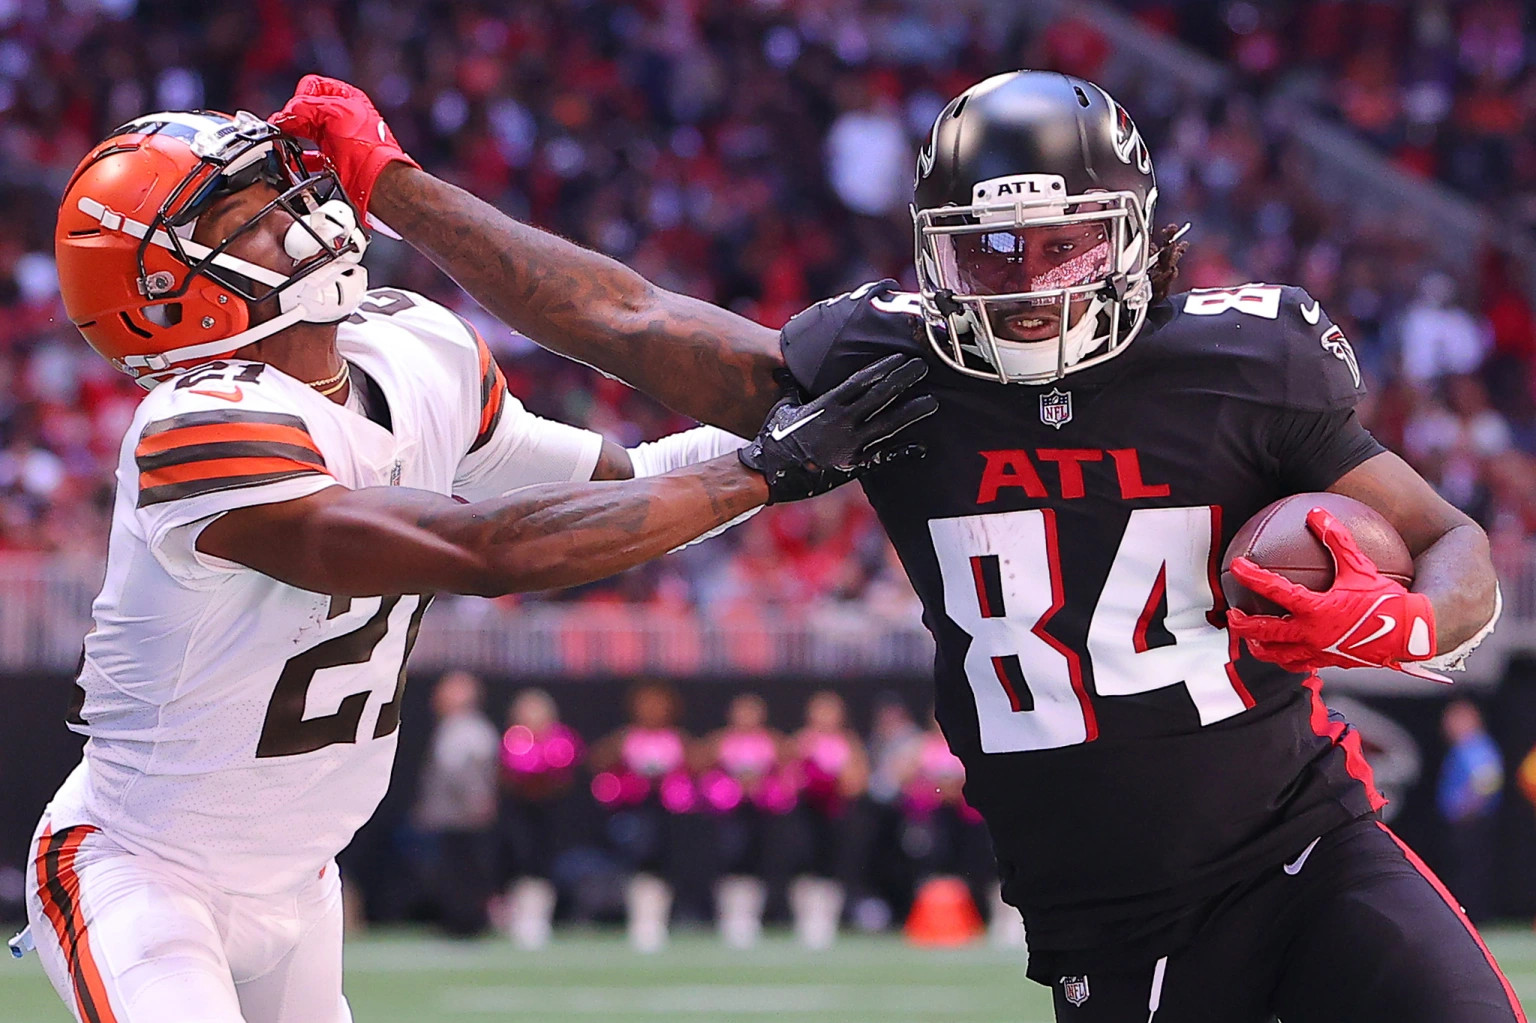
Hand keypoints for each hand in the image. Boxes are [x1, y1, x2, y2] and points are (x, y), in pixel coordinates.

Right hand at [269, 75, 418, 217]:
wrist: (378, 179)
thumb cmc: (368, 144)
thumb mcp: (336, 112)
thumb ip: (307, 106)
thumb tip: (287, 112)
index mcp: (346, 98)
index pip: (313, 86)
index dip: (301, 96)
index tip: (295, 109)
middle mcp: (340, 117)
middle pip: (305, 110)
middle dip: (292, 117)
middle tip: (282, 126)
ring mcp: (335, 138)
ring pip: (303, 132)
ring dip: (291, 136)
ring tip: (283, 141)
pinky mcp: (331, 158)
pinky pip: (308, 156)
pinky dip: (297, 158)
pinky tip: (291, 160)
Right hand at [739, 354, 936, 502]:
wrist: (768, 474)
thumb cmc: (772, 439)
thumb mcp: (782, 408)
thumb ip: (791, 388)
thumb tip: (787, 369)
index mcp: (826, 405)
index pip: (860, 381)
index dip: (882, 368)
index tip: (900, 357)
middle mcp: (841, 423)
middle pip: (879, 397)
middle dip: (903, 380)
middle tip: (923, 367)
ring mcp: (849, 446)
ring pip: (887, 426)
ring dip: (911, 413)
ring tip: (933, 402)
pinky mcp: (852, 467)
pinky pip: (882, 458)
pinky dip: (902, 453)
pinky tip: (922, 447)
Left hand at [1226, 507, 1438, 676]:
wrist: (1412, 634)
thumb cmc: (1388, 599)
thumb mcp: (1361, 566)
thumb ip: (1338, 540)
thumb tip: (1317, 512)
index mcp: (1316, 609)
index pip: (1275, 591)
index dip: (1253, 577)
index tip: (1237, 565)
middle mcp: (1312, 634)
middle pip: (1265, 632)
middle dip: (1242, 625)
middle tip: (1230, 615)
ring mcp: (1318, 652)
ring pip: (1278, 655)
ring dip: (1259, 647)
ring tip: (1250, 641)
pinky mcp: (1329, 663)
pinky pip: (1300, 666)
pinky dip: (1286, 660)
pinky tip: (1283, 653)